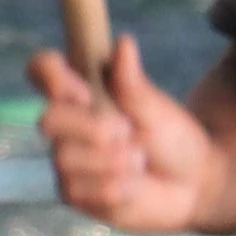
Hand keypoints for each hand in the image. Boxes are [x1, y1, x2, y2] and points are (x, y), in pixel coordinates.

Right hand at [35, 41, 218, 233]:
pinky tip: (134, 185)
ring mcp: (67, 160)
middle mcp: (67, 125)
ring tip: (139, 161)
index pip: (42, 70)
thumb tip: (123, 42)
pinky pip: (81, 190)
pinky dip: (117, 186)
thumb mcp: (157, 109)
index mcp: (82, 92)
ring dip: (114, 160)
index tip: (85, 91)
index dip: (51, 75)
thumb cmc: (171, 138)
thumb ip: (133, 83)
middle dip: (93, 128)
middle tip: (128, 132)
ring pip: (65, 158)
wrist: (193, 184)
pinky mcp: (75, 193)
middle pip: (46, 119)